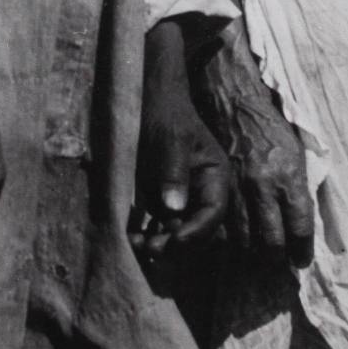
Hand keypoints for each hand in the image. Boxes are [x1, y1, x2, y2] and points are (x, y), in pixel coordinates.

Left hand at [130, 19, 230, 258]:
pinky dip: (147, 234)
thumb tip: (173, 209)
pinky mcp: (162, 199)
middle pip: (195, 230)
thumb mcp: (171, 139)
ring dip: (158, 243)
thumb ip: (174, 172)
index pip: (213, 213)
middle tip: (151, 249)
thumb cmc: (165, 113)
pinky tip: (131, 237)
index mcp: (215, 177)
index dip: (196, 231)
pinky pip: (158, 224)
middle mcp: (202, 193)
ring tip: (136, 245)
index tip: (173, 240)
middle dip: (175, 242)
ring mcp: (182, 198)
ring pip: (175, 232)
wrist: (147, 99)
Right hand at [199, 19, 313, 268]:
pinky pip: (221, 226)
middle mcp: (263, 186)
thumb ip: (301, 187)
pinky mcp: (216, 187)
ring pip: (243, 241)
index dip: (301, 251)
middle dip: (275, 259)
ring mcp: (237, 188)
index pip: (299, 229)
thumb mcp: (297, 151)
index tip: (300, 260)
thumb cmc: (270, 124)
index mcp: (289, 176)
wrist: (233, 99)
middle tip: (278, 262)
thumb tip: (305, 223)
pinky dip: (228, 239)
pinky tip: (234, 240)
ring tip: (256, 255)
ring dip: (251, 254)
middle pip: (270, 243)